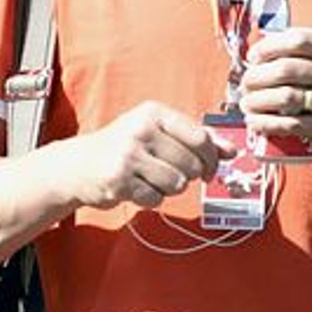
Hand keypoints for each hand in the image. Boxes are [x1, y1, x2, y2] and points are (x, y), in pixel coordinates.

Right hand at [61, 101, 225, 210]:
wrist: (78, 165)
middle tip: (168, 173)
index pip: (200, 136)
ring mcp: (128, 155)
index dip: (211, 158)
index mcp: (153, 113)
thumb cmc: (123, 147)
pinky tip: (135, 187)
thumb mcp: (157, 133)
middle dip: (186, 176)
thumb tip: (232, 151)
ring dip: (168, 188)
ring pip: (177, 184)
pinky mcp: (119, 180)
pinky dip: (150, 198)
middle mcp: (140, 130)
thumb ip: (195, 140)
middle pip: (191, 164)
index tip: (208, 169)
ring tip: (149, 179)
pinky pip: (156, 198)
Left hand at [239, 26, 311, 165]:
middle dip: (257, 76)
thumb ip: (306, 54)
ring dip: (258, 101)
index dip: (268, 47)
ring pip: (286, 97)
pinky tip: (255, 122)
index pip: (298, 39)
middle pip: (287, 69)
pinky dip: (267, 123)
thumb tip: (257, 54)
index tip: (253, 57)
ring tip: (246, 104)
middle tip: (245, 84)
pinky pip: (292, 124)